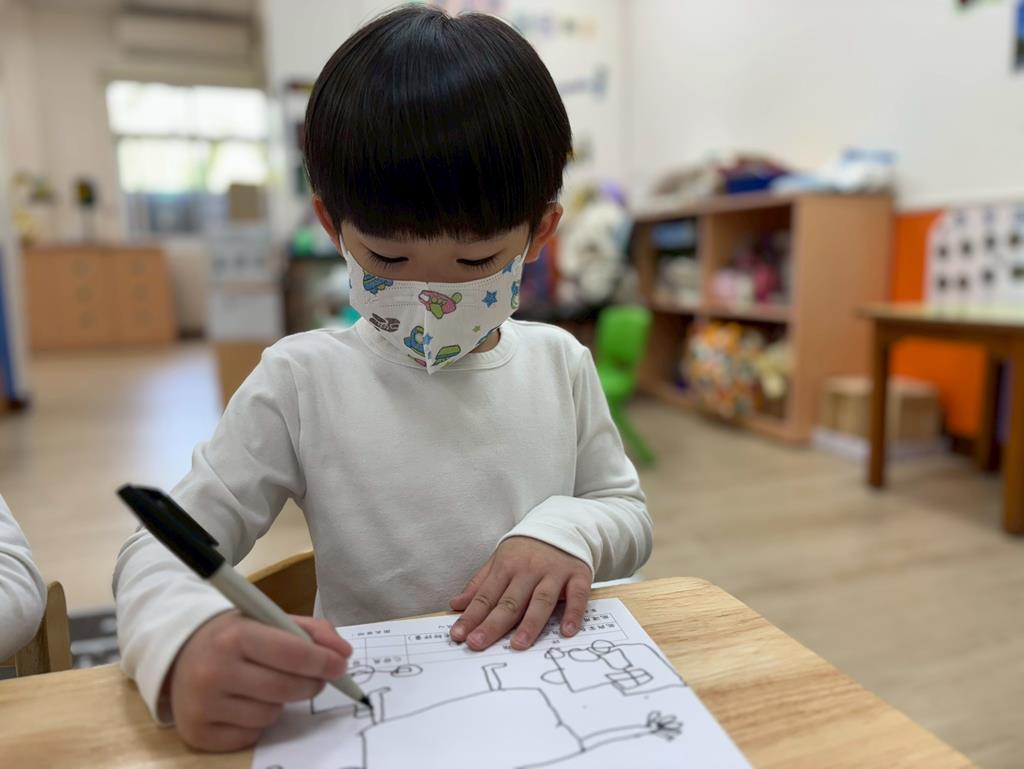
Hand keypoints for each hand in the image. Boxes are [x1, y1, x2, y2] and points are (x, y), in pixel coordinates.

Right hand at [167, 611, 351, 751]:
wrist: (179, 652)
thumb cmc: (234, 634)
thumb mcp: (268, 619)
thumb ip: (311, 631)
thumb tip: (344, 654)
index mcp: (234, 635)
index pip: (291, 652)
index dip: (322, 661)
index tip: (341, 665)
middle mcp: (214, 671)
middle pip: (285, 688)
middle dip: (311, 684)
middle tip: (317, 678)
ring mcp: (203, 705)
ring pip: (270, 714)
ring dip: (281, 702)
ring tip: (267, 684)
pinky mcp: (198, 733)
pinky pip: (250, 735)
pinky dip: (258, 722)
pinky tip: (247, 702)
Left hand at [449, 536, 591, 651]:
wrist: (564, 523)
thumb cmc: (527, 549)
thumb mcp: (500, 559)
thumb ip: (479, 584)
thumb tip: (456, 605)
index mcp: (506, 566)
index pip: (486, 596)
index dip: (472, 616)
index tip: (458, 635)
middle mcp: (529, 569)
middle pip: (510, 602)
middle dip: (493, 624)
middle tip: (478, 643)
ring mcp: (555, 572)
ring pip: (541, 600)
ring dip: (530, 624)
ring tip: (518, 644)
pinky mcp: (578, 575)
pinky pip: (576, 596)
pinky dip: (573, 613)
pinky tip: (566, 632)